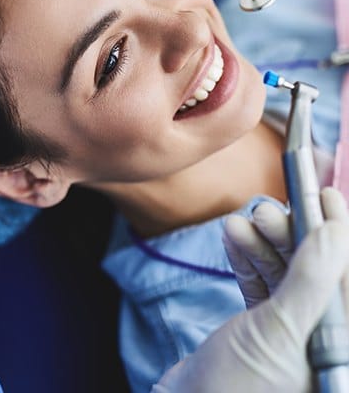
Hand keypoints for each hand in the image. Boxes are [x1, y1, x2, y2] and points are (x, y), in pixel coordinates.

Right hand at [152, 214, 348, 391]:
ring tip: (240, 220)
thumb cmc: (236, 388)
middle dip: (289, 237)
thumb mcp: (278, 332)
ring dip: (262, 244)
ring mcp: (289, 332)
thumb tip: (337, 231)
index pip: (345, 279)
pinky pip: (261, 285)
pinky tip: (233, 238)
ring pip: (285, 274)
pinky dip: (246, 261)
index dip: (338, 234)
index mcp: (337, 346)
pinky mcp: (261, 327)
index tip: (325, 198)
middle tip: (266, 209)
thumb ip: (311, 281)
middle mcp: (319, 338)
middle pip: (314, 272)